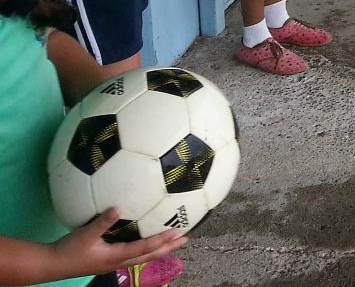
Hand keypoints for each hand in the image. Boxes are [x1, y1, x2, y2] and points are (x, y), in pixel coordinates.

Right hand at [50, 207, 184, 275]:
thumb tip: (119, 207)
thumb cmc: (69, 251)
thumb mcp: (85, 234)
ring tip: (173, 241)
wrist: (51, 265)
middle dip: (168, 247)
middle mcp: (118, 261)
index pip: (144, 249)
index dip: (161, 240)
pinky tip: (146, 240)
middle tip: (186, 238)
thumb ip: (103, 221)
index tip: (176, 232)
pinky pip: (132, 254)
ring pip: (142, 257)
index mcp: (116, 256)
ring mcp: (114, 262)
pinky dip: (145, 248)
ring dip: (159, 248)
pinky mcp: (108, 259)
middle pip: (149, 256)